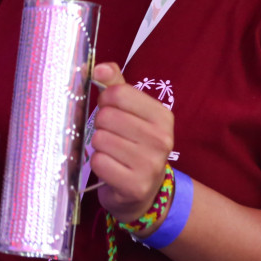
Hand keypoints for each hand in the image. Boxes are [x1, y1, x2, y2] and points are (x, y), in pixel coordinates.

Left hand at [89, 63, 173, 223]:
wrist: (142, 193)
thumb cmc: (133, 145)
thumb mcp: (130, 112)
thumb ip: (116, 85)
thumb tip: (99, 67)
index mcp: (162, 116)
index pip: (118, 93)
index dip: (105, 100)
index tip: (110, 110)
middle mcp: (161, 139)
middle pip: (106, 116)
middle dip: (101, 125)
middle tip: (111, 136)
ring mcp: (150, 164)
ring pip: (99, 139)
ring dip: (98, 146)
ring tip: (111, 153)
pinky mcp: (134, 185)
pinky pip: (98, 162)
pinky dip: (97, 164)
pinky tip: (110, 168)